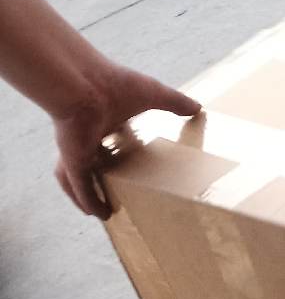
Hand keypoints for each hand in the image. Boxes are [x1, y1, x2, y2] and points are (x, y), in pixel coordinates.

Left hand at [53, 66, 200, 217]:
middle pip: (93, 160)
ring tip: (103, 210)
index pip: (111, 136)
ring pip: (80, 177)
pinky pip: (80, 187)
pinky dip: (88, 201)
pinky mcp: (72, 161)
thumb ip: (175, 101)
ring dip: (89, 194)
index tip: (132, 157)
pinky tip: (99, 213)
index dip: (120, 148)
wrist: (84, 86)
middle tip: (117, 190)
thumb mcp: (153, 93)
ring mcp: (78, 150)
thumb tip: (198, 107)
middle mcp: (88, 135)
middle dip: (102, 175)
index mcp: (105, 118)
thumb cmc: (114, 84)